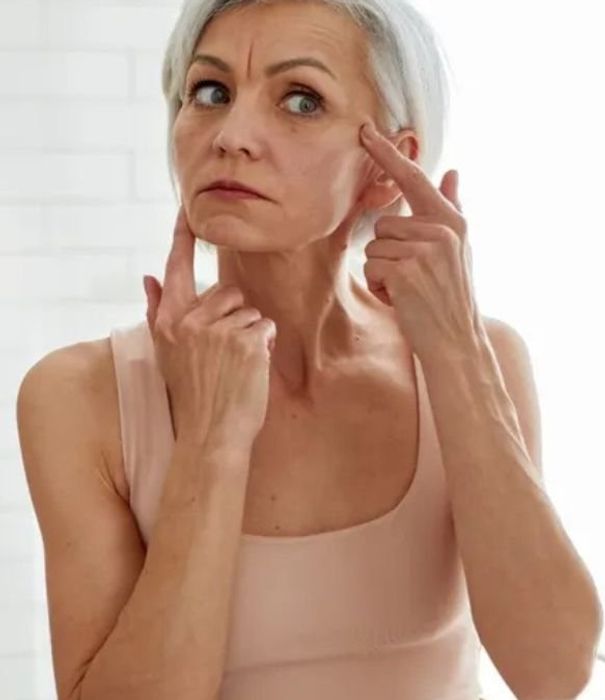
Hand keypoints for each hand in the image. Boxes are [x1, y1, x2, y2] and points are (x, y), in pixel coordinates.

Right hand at [143, 207, 275, 447]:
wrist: (210, 435)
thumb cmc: (193, 396)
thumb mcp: (168, 353)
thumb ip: (159, 312)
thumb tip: (149, 276)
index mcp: (167, 323)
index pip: (175, 269)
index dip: (181, 238)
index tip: (187, 209)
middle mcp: (188, 322)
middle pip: (228, 291)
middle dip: (235, 317)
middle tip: (225, 353)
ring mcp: (217, 330)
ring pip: (250, 310)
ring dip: (251, 334)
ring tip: (235, 364)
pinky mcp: (245, 341)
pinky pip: (265, 327)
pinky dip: (264, 346)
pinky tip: (249, 369)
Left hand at [358, 122, 482, 358]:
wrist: (457, 342)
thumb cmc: (454, 296)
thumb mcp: (460, 248)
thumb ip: (453, 207)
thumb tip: (452, 171)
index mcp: (452, 220)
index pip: (414, 179)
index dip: (387, 154)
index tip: (365, 131)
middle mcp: (441, 230)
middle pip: (384, 224)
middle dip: (389, 252)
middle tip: (416, 278)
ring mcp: (424, 250)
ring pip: (374, 247)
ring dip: (383, 272)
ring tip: (410, 290)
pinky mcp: (406, 271)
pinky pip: (372, 267)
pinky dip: (380, 288)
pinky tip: (403, 301)